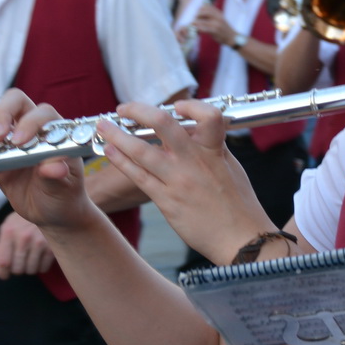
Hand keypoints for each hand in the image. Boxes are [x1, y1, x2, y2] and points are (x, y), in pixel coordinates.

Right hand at [0, 91, 96, 232]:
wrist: (52, 212)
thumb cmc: (64, 195)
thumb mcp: (64, 188)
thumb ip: (57, 176)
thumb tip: (53, 167)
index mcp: (53, 133)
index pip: (42, 113)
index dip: (30, 122)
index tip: (20, 142)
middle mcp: (31, 129)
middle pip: (13, 104)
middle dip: (1, 114)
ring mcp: (10, 140)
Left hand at [0, 212, 55, 277]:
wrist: (48, 208)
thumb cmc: (24, 219)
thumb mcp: (8, 226)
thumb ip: (0, 246)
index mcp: (9, 232)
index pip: (3, 262)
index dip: (2, 273)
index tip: (4, 275)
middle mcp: (24, 237)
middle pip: (17, 269)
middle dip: (17, 269)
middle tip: (20, 262)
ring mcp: (39, 243)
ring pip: (31, 270)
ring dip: (29, 268)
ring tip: (30, 258)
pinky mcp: (52, 247)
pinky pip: (44, 268)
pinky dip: (41, 267)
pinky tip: (40, 257)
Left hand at [93, 98, 273, 262]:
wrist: (241, 240)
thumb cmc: (241, 207)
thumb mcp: (232, 169)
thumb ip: (213, 150)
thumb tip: (196, 134)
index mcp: (214, 151)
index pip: (206, 115)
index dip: (190, 105)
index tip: (176, 106)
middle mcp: (194, 161)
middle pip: (162, 123)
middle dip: (138, 110)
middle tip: (125, 108)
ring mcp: (177, 180)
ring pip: (140, 150)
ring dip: (117, 135)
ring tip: (103, 126)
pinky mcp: (166, 200)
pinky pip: (138, 176)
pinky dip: (121, 160)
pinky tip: (110, 151)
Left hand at [191, 4, 236, 45]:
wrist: (232, 37)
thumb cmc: (224, 29)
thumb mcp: (220, 19)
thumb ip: (212, 15)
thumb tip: (200, 13)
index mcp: (218, 13)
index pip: (207, 6)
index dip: (200, 9)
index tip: (198, 14)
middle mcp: (218, 16)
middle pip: (203, 11)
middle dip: (197, 15)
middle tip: (195, 21)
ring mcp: (216, 23)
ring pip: (202, 20)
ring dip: (196, 23)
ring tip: (194, 27)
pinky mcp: (215, 31)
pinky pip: (204, 28)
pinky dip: (198, 29)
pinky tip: (197, 32)